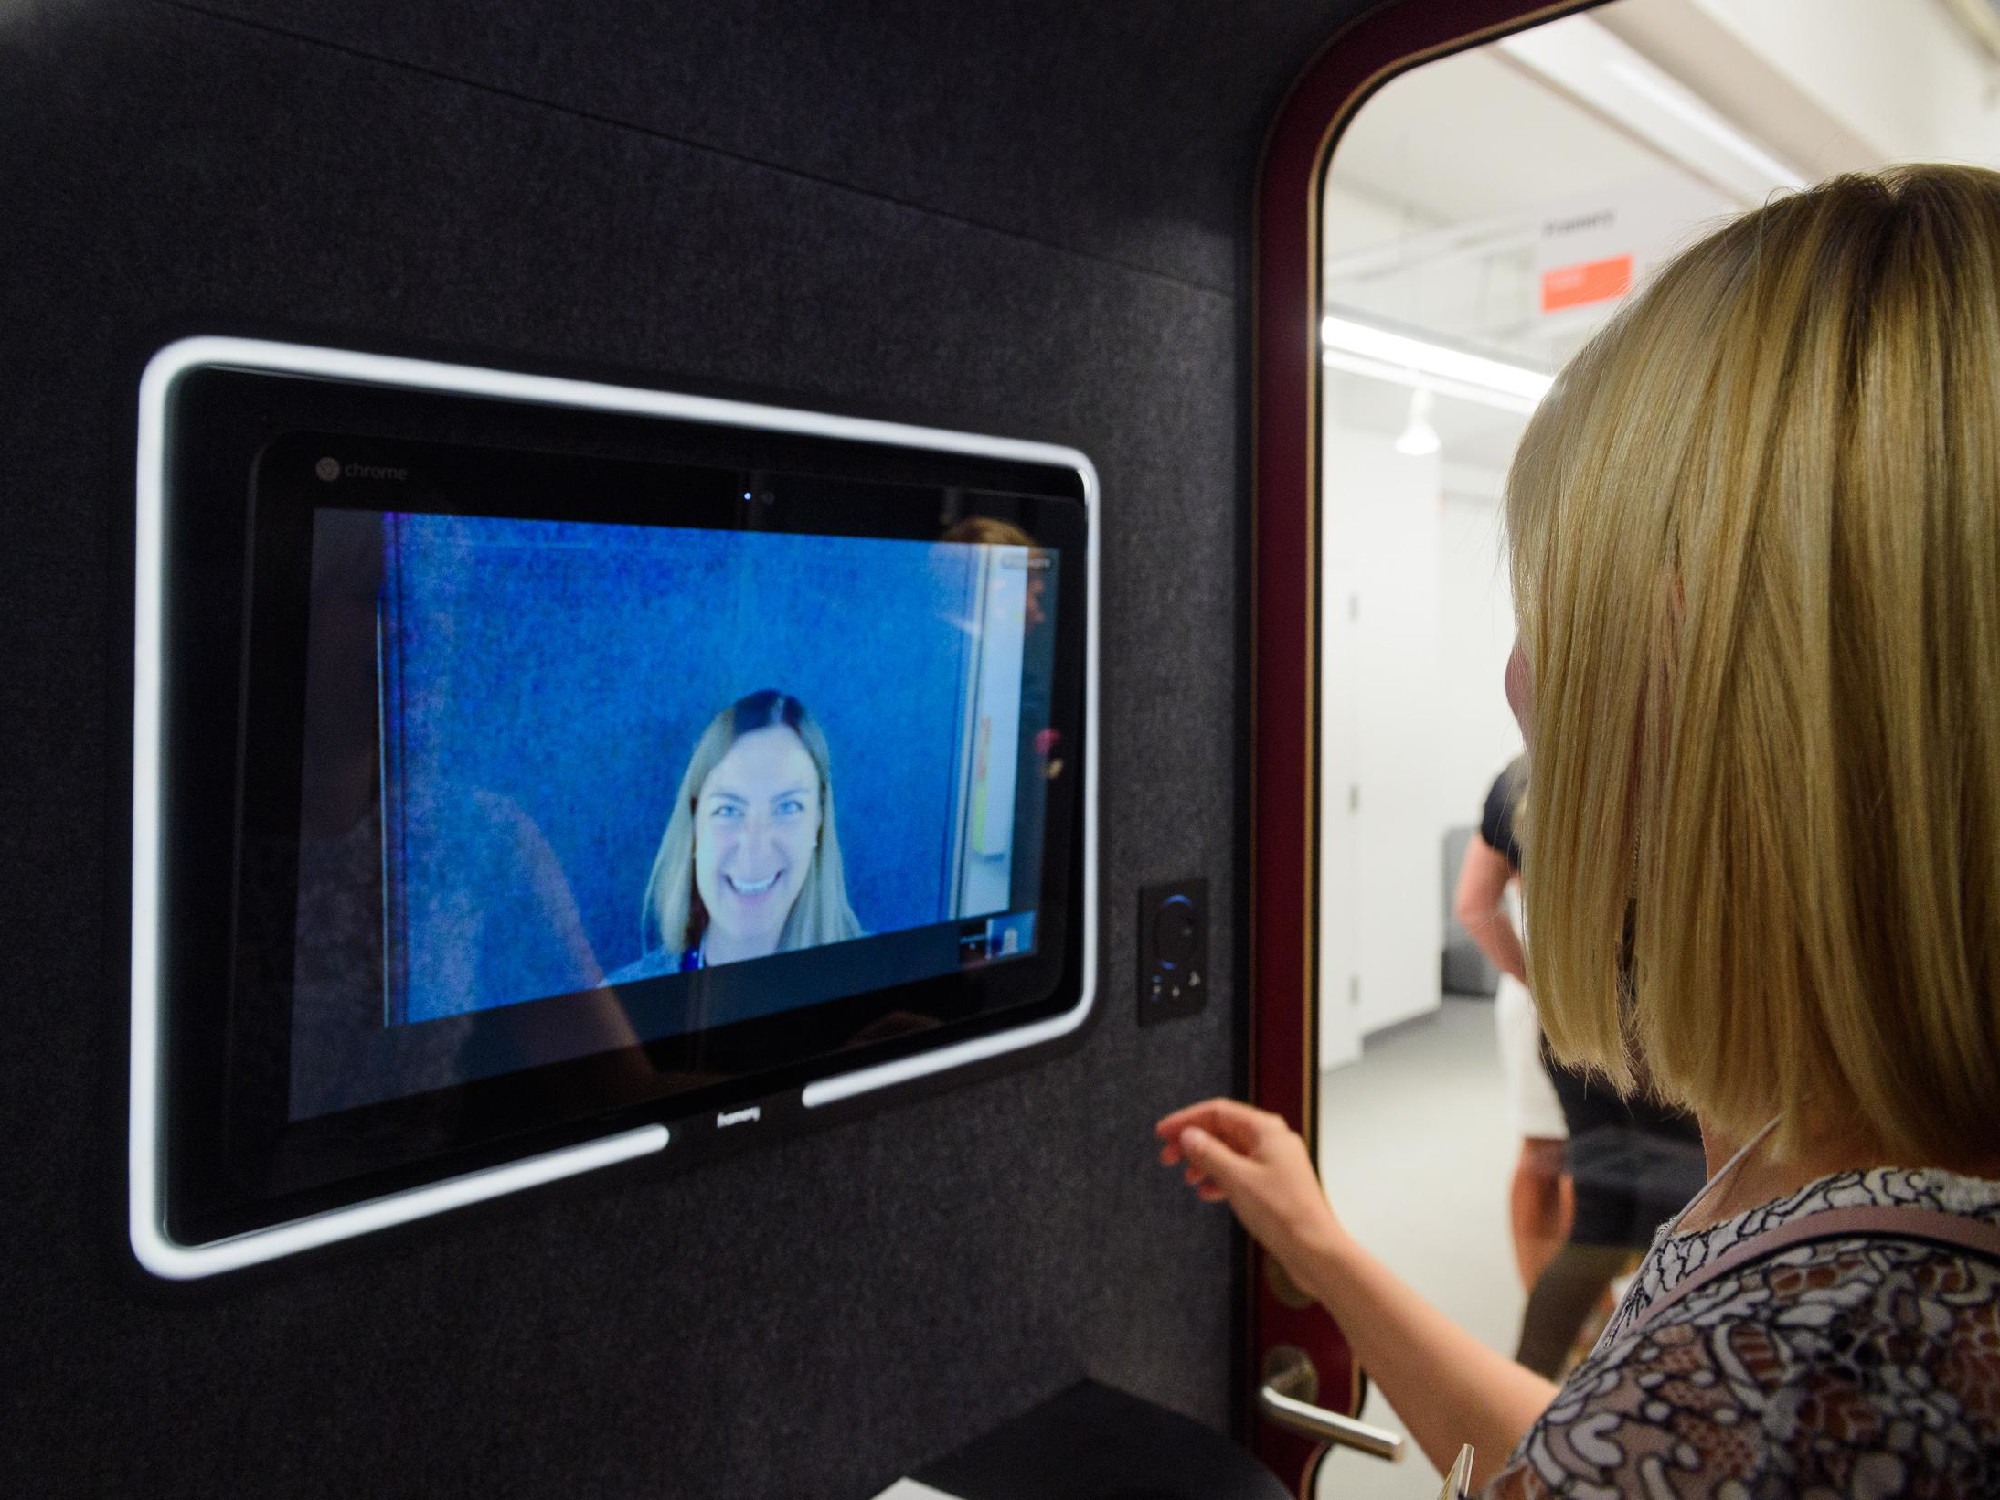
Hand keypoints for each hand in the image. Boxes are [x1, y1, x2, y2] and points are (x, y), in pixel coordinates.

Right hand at [1155, 1098, 1344, 1290]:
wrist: (1314, 1250)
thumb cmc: (1283, 1213)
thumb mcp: (1236, 1179)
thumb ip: (1209, 1153)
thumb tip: (1188, 1135)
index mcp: (1266, 1130)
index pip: (1218, 1111)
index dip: (1186, 1120)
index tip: (1162, 1132)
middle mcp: (1272, 1141)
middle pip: (1223, 1131)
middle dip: (1193, 1143)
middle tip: (1168, 1156)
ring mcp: (1275, 1163)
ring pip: (1230, 1153)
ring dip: (1205, 1162)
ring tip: (1187, 1178)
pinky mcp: (1275, 1185)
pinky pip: (1241, 1172)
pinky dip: (1221, 1178)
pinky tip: (1208, 1192)